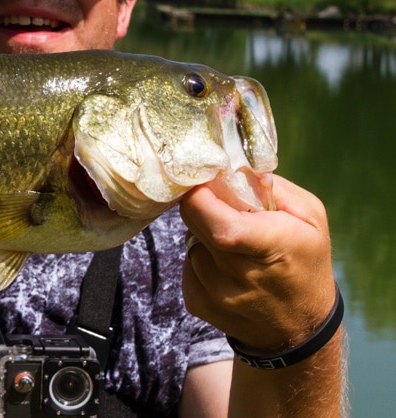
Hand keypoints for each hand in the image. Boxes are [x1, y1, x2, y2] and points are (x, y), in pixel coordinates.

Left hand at [180, 175, 334, 351]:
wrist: (299, 326)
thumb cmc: (305, 260)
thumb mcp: (310, 217)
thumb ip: (274, 188)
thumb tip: (234, 170)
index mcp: (271, 247)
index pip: (220, 225)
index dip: (202, 199)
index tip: (204, 183)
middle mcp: (240, 275)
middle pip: (195, 226)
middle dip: (200, 206)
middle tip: (218, 204)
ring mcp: (215, 294)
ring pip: (188, 244)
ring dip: (202, 235)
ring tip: (231, 243)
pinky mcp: (197, 304)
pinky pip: (186, 265)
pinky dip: (199, 258)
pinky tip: (223, 265)